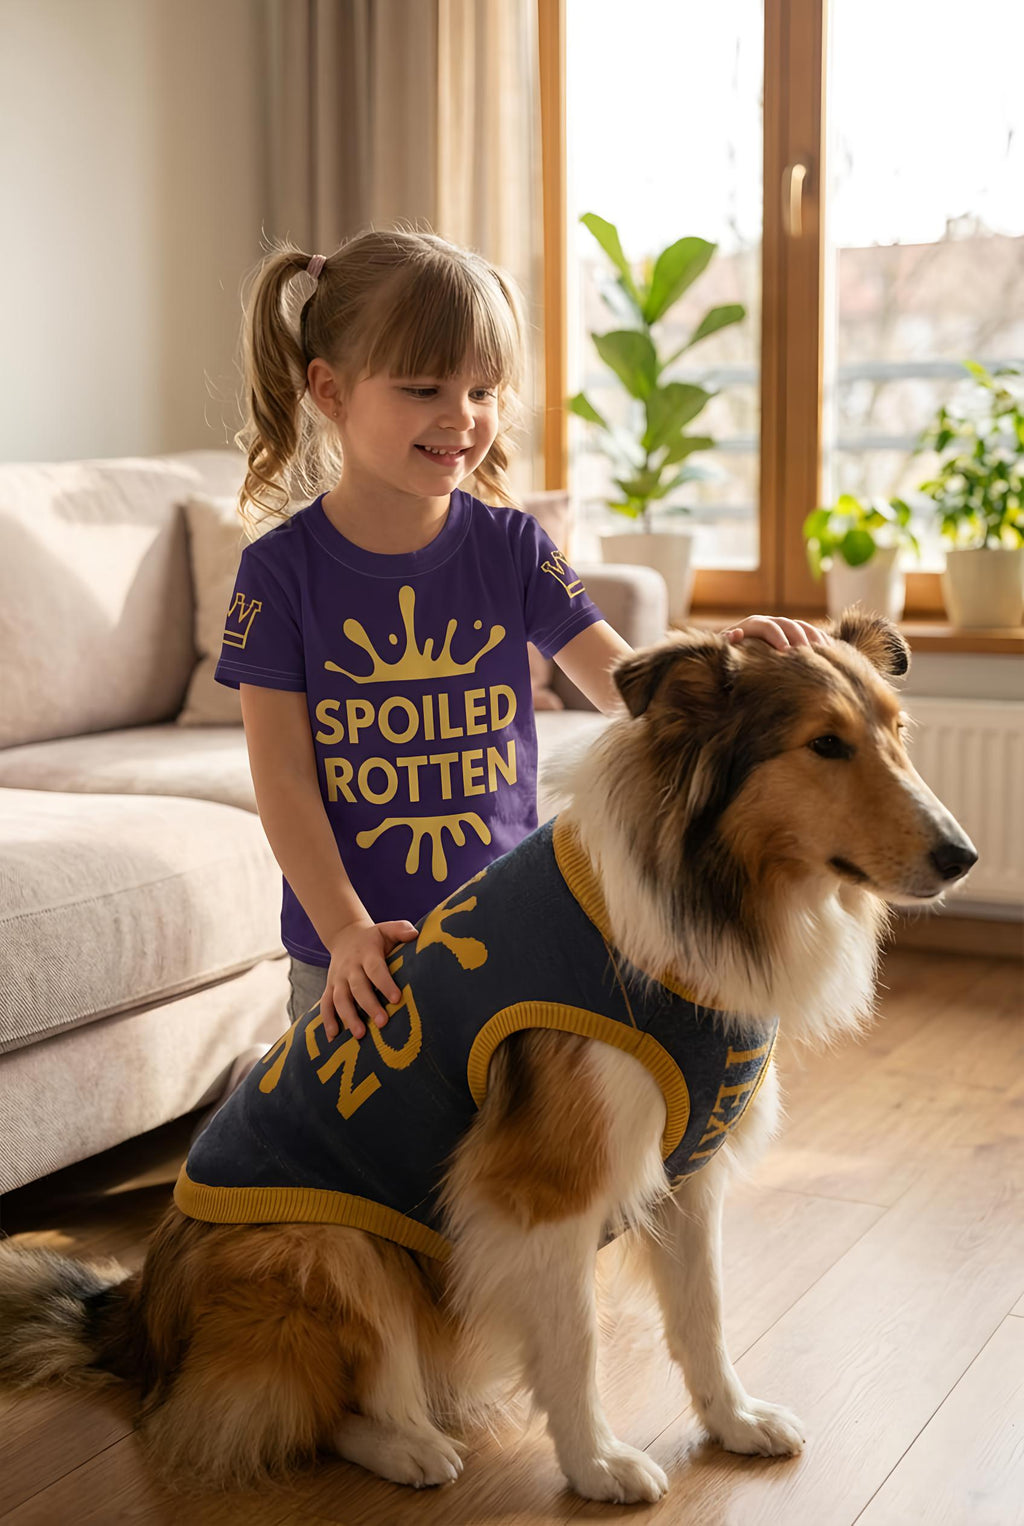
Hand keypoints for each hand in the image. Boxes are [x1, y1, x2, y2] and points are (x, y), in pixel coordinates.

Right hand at [321, 920, 417, 1041]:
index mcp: (366, 953)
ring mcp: (338, 979)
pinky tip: (333, 1038)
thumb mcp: (386, 929)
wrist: (345, 936)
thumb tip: (414, 934)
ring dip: (348, 1017)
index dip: (385, 983)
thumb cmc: (374, 938)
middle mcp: (350, 967)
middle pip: (358, 988)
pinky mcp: (330, 988)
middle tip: (382, 1023)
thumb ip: (400, 930)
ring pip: (340, 999)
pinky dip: (327, 1021)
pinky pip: (325, 1005)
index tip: (396, 999)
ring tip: (360, 1034)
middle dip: (369, 1006)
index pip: (376, 969)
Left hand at [720, 615, 829, 649]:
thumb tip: (735, 633)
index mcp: (753, 625)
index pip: (768, 626)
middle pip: (788, 624)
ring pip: (803, 627)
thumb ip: (727, 643)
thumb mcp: (725, 652)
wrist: (737, 658)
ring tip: (824, 653)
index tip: (785, 652)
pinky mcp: (795, 636)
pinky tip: (832, 652)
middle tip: (808, 655)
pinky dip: (821, 641)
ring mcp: (784, 628)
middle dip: (799, 638)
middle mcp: (770, 622)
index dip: (777, 637)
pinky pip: (812, 634)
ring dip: (814, 638)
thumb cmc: (729, 658)